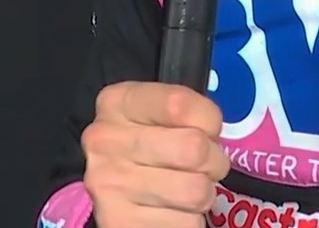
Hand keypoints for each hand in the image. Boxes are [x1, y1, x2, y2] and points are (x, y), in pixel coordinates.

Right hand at [82, 81, 230, 227]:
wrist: (117, 195)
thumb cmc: (147, 149)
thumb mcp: (156, 117)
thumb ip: (184, 112)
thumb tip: (213, 130)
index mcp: (117, 103)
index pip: (180, 104)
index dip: (209, 120)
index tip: (206, 130)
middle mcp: (105, 140)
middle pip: (195, 148)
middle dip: (213, 161)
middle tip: (202, 166)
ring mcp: (110, 184)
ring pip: (196, 191)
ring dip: (202, 195)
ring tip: (184, 190)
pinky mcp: (120, 224)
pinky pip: (186, 224)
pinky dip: (188, 221)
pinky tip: (171, 212)